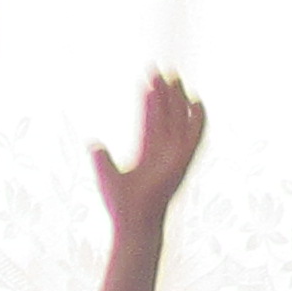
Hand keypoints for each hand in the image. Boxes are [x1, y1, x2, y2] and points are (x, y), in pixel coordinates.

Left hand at [96, 73, 207, 230]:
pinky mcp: (182, 158)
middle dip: (164, 94)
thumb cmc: (120, 204)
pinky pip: (194, 135)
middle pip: (165, 115)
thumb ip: (102, 159)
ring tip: (173, 78)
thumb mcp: (107, 176)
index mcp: (147, 153)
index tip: (147, 83)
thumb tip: (94, 145)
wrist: (133, 219)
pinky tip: (195, 101)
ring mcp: (174, 154)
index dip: (149, 102)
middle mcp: (163, 151)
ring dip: (176, 100)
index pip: (150, 121)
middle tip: (160, 71)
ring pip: (177, 119)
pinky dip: (197, 119)